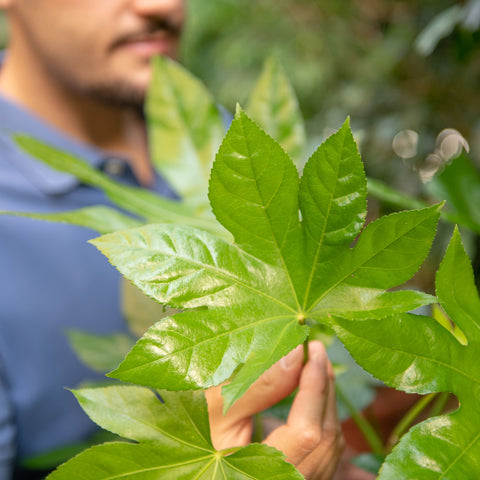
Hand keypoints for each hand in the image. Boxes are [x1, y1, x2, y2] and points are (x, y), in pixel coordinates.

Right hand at [206, 341, 343, 479]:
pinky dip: (324, 417)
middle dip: (325, 387)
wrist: (200, 465)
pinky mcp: (302, 476)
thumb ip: (256, 386)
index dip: (314, 388)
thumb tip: (294, 354)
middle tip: (315, 350)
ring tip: (315, 365)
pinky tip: (314, 393)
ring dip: (327, 400)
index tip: (311, 350)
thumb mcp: (217, 410)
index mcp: (263, 473)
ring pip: (331, 445)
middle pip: (326, 437)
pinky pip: (327, 450)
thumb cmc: (197, 435)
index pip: (307, 432)